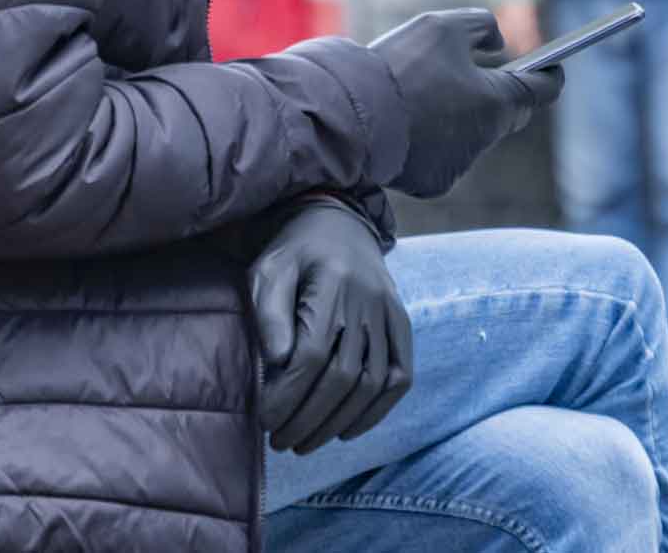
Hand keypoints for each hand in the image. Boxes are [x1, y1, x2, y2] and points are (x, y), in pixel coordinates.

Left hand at [253, 201, 411, 454]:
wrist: (337, 225)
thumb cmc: (293, 253)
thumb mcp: (268, 270)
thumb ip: (268, 312)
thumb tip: (278, 360)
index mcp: (331, 283)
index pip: (311, 355)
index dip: (287, 395)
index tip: (265, 419)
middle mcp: (367, 299)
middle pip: (342, 377)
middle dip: (307, 418)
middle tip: (280, 441)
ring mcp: (389, 313)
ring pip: (371, 383)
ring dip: (337, 422)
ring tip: (305, 442)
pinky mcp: (401, 324)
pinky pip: (400, 376)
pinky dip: (377, 410)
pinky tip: (346, 430)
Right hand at [370, 8, 563, 197]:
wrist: (350, 117)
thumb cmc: (399, 68)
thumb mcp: (442, 27)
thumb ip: (481, 26)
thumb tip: (498, 43)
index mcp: (497, 101)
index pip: (542, 89)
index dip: (549, 73)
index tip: (551, 65)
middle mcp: (486, 139)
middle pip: (508, 114)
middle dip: (498, 93)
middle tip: (476, 73)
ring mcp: (460, 165)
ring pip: (472, 135)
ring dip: (460, 116)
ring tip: (425, 95)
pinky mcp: (434, 183)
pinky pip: (443, 156)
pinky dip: (432, 140)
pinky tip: (407, 124)